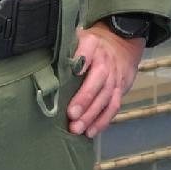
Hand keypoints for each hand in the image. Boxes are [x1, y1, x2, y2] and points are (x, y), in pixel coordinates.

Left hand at [67, 22, 143, 137]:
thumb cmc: (94, 45)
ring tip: (77, 129)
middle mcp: (106, 63)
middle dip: (85, 99)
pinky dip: (103, 121)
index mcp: (93, 46)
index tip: (75, 70)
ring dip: (92, 115)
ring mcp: (114, 79)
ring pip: (106, 98)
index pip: (88, 49)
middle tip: (71, 115)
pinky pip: (113, 107)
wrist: (123, 44)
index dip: (82, 60)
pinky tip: (90, 132)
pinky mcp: (120, 91)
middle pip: (98, 81)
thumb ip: (67, 46)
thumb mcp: (81, 37)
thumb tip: (47, 57)